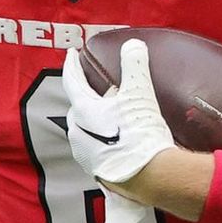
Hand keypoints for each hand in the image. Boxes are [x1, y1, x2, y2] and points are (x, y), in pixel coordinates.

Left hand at [62, 40, 175, 185]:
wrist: (150, 177)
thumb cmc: (141, 134)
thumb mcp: (140, 93)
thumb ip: (135, 65)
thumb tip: (133, 45)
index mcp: (82, 111)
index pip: (72, 81)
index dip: (72, 65)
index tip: (71, 54)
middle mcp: (77, 132)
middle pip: (78, 105)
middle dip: (88, 94)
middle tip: (103, 86)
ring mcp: (84, 153)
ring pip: (86, 127)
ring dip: (97, 117)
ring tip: (116, 112)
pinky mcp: (95, 169)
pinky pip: (94, 145)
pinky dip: (103, 136)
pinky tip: (119, 137)